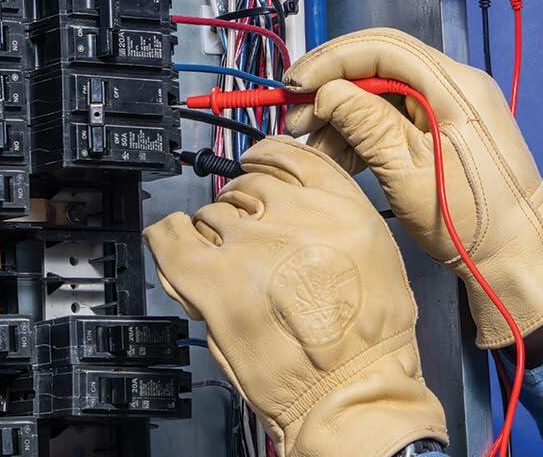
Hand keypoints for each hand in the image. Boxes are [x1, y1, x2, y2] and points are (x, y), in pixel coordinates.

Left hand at [143, 135, 447, 456]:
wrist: (352, 386)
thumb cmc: (371, 334)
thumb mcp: (374, 250)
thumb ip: (333, 214)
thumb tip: (293, 201)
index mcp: (338, 203)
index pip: (288, 156)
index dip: (265, 159)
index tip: (255, 166)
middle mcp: (293, 214)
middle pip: (246, 185)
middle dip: (243, 206)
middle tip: (246, 235)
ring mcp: (250, 245)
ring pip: (213, 214)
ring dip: (214, 230)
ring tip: (223, 258)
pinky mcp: (214, 283)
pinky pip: (174, 241)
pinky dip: (167, 235)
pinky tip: (170, 235)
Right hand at [283, 28, 542, 350]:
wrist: (517, 252)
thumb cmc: (471, 219)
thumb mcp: (407, 172)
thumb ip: (366, 124)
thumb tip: (326, 92)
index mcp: (455, 86)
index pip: (385, 48)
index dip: (334, 59)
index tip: (296, 83)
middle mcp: (457, 84)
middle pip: (381, 67)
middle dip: (333, 89)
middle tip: (295, 120)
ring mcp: (452, 105)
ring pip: (384, 93)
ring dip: (344, 115)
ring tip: (312, 145)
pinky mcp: (447, 127)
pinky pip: (397, 116)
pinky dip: (365, 132)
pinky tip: (338, 156)